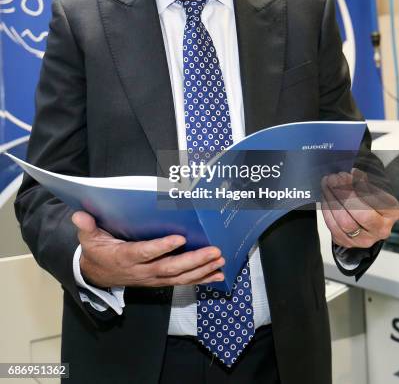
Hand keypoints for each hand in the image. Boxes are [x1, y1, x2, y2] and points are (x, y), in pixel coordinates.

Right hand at [72, 211, 224, 287]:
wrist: (97, 274)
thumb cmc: (97, 250)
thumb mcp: (88, 238)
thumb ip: (86, 226)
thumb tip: (79, 214)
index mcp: (125, 257)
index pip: (145, 252)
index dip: (162, 247)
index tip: (180, 238)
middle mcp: (141, 270)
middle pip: (169, 268)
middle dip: (193, 261)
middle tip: (214, 251)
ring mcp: (152, 278)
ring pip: (179, 277)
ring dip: (202, 270)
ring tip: (220, 261)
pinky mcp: (160, 280)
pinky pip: (182, 282)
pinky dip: (202, 279)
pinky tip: (218, 275)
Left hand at [321, 169, 398, 248]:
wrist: (367, 219)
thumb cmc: (370, 199)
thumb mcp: (372, 187)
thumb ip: (362, 182)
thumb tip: (351, 175)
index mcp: (391, 212)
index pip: (373, 200)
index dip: (355, 187)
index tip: (343, 175)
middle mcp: (380, 229)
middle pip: (359, 214)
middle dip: (342, 193)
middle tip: (332, 179)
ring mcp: (364, 239)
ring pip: (343, 222)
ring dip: (331, 199)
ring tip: (327, 184)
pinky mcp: (347, 242)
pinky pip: (333, 227)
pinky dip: (326, 209)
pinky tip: (325, 196)